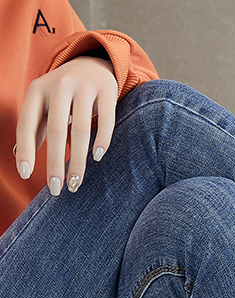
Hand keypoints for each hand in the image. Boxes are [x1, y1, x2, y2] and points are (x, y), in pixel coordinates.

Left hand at [15, 56, 117, 195]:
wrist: (92, 63)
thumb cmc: (65, 93)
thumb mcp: (45, 104)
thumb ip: (35, 128)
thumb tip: (19, 158)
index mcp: (37, 90)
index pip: (27, 123)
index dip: (26, 149)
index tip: (26, 174)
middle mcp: (59, 86)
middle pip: (56, 130)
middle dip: (56, 162)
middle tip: (56, 189)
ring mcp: (84, 87)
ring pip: (80, 129)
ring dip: (79, 160)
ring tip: (76, 182)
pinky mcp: (107, 91)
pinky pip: (106, 120)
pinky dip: (102, 140)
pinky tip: (97, 157)